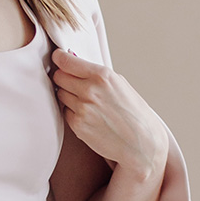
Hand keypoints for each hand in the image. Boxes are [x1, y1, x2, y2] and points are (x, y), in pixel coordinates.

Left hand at [51, 48, 168, 181]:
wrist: (141, 142)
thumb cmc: (134, 113)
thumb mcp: (120, 84)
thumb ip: (96, 73)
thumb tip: (75, 62)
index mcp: (102, 76)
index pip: (66, 61)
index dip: (59, 58)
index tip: (58, 58)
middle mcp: (90, 90)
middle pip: (58, 77)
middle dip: (63, 78)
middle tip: (72, 82)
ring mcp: (82, 108)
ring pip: (60, 94)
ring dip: (68, 95)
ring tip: (86, 102)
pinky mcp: (77, 125)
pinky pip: (65, 112)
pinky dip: (72, 112)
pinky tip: (88, 115)